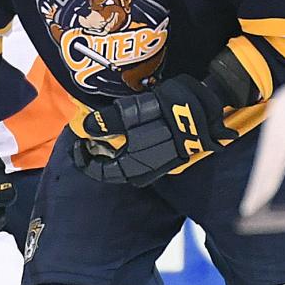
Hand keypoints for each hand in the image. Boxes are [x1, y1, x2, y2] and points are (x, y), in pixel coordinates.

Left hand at [71, 74, 234, 185]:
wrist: (206, 113)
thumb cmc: (168, 113)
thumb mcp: (133, 112)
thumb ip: (108, 122)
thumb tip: (85, 128)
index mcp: (132, 166)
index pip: (99, 171)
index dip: (85, 159)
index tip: (78, 145)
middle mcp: (143, 172)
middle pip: (112, 169)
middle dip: (99, 155)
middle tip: (90, 137)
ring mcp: (157, 167)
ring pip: (126, 165)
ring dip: (115, 152)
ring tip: (107, 135)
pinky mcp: (168, 158)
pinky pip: (141, 159)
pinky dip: (130, 150)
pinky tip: (130, 134)